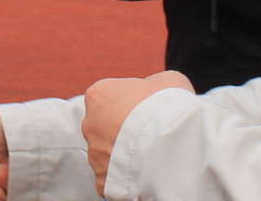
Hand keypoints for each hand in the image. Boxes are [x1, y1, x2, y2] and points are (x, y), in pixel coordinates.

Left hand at [82, 71, 192, 195]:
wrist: (171, 143)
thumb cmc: (168, 107)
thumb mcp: (168, 81)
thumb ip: (154, 84)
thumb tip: (156, 89)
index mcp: (99, 94)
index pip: (110, 98)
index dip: (132, 104)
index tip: (148, 111)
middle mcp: (89, 123)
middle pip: (105, 126)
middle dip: (124, 130)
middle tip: (149, 134)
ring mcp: (94, 153)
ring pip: (108, 153)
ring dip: (125, 153)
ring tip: (151, 154)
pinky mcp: (103, 180)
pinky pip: (113, 177)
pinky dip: (126, 176)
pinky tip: (144, 172)